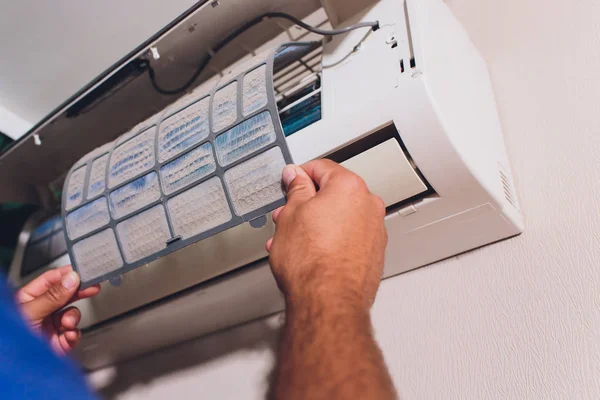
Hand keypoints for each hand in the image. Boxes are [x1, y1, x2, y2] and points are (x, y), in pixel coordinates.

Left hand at [16, 266, 100, 354]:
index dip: (66, 274)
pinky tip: (68, 335)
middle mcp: (41, 311)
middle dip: (78, 292)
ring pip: (72, 314)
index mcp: (28, 299)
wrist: (16, 367)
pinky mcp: (59, 342)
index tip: (81, 271)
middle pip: (65, 295)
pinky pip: (73, 333)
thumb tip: (70, 279)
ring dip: (72, 318)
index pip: (50, 280)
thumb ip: (53, 296)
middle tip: (92, 287)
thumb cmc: (10, 338)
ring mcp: (50, 326)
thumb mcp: (30, 312)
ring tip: (67, 323)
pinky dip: (74, 334)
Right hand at [267, 159, 386, 310]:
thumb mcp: (291, 214)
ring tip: (293, 241)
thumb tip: (296, 177)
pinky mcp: (373, 253)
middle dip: (307, 204)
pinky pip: (349, 237)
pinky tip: (311, 253)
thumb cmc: (311, 263)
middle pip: (333, 194)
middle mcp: (369, 205)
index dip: (299, 175)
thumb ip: (296, 189)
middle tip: (287, 216)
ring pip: (340, 218)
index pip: (322, 168)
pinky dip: (331, 240)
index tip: (290, 183)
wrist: (328, 302)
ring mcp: (374, 230)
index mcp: (350, 187)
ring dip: (316, 224)